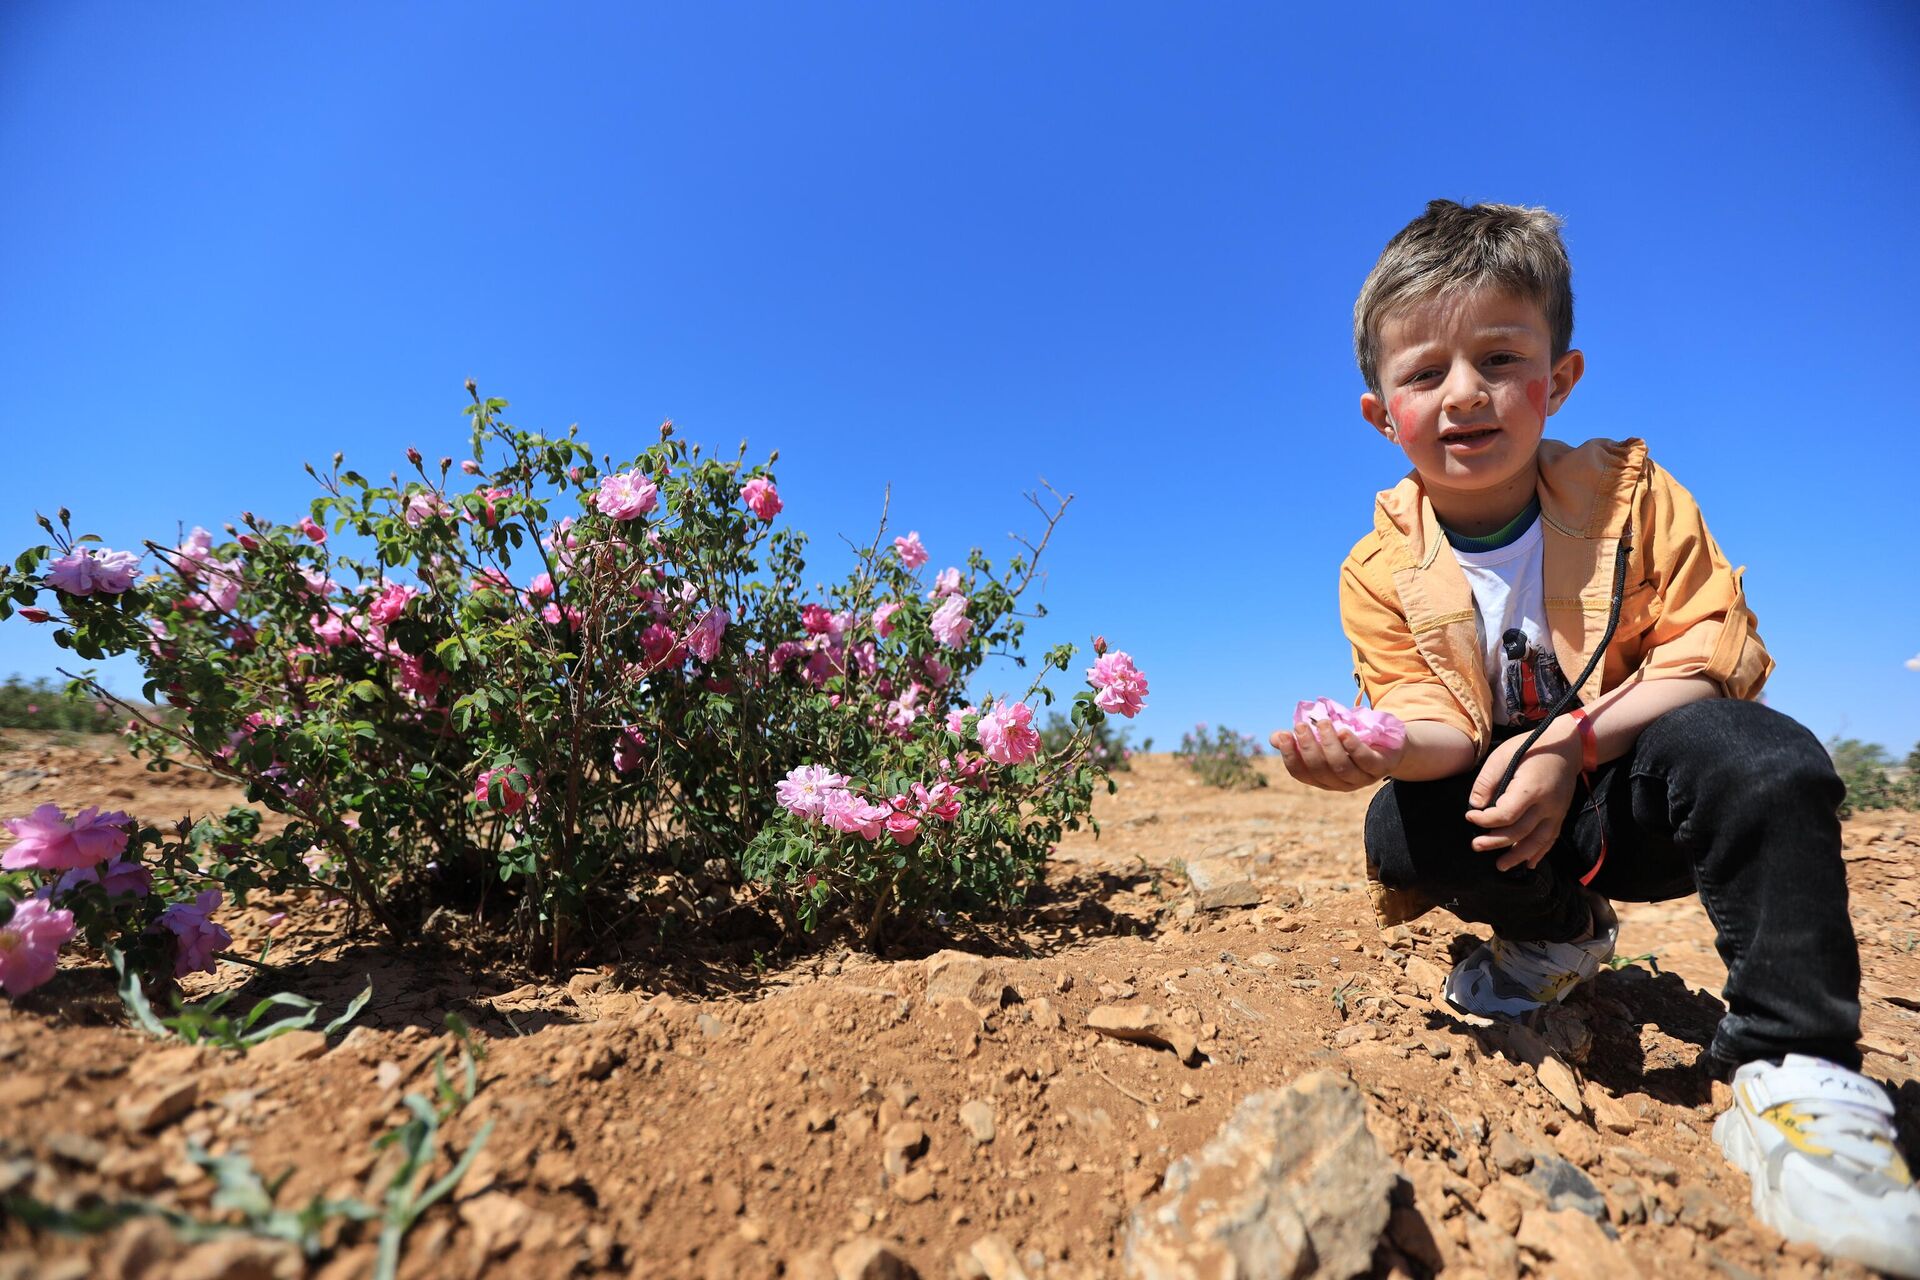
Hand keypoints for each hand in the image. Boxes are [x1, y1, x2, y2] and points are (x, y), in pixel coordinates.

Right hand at [1271, 717, 1404, 792]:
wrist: (1389, 745)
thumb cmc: (1351, 741)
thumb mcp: (1325, 739)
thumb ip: (1301, 739)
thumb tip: (1275, 737)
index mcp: (1323, 778)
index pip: (1302, 773)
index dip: (1290, 756)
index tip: (1284, 735)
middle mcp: (1340, 783)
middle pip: (1320, 770)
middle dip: (1308, 748)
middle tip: (1301, 726)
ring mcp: (1361, 778)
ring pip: (1341, 767)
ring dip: (1329, 745)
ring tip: (1323, 723)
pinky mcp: (1380, 768)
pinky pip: (1365, 761)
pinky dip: (1353, 747)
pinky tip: (1344, 732)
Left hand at [1465, 728, 1581, 870]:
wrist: (1567, 747)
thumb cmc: (1530, 748)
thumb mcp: (1503, 756)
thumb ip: (1487, 781)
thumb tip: (1475, 806)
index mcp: (1531, 788)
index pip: (1506, 814)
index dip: (1485, 820)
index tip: (1470, 817)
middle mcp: (1547, 805)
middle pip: (1520, 832)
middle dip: (1495, 842)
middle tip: (1476, 846)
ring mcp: (1557, 813)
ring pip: (1538, 842)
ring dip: (1518, 856)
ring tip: (1500, 866)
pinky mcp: (1561, 815)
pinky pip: (1551, 839)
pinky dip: (1540, 853)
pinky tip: (1529, 864)